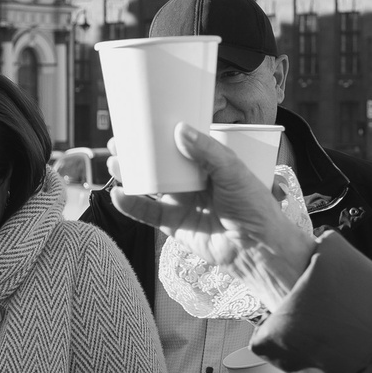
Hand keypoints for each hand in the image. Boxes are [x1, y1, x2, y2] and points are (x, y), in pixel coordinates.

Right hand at [107, 123, 317, 306]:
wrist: (257, 249)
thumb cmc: (255, 207)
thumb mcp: (234, 172)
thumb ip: (207, 152)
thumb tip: (180, 130)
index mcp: (208, 164)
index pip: (179, 144)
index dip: (158, 134)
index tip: (139, 123)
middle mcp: (192, 182)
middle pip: (158, 164)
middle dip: (136, 153)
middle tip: (118, 142)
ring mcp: (181, 203)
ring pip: (149, 186)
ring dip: (129, 175)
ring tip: (114, 163)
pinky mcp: (174, 226)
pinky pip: (148, 213)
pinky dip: (131, 205)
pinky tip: (119, 195)